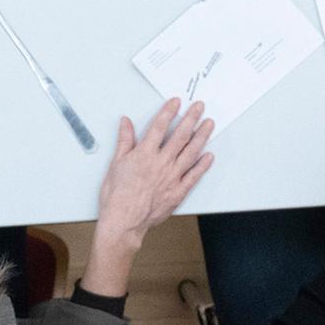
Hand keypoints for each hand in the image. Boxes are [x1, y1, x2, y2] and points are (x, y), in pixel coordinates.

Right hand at [80, 98, 215, 294]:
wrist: (123, 222)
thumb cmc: (116, 196)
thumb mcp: (115, 164)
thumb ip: (124, 141)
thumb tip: (126, 123)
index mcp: (144, 154)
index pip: (159, 127)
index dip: (169, 112)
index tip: (176, 102)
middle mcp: (161, 163)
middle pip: (180, 136)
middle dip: (191, 119)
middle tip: (199, 107)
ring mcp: (171, 177)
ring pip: (190, 153)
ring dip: (201, 137)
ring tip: (208, 125)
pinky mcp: (177, 192)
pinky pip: (193, 176)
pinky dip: (202, 166)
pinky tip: (209, 156)